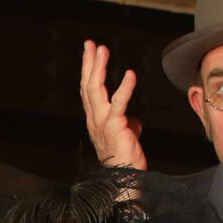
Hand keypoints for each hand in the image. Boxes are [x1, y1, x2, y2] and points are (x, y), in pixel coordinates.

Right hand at [79, 40, 146, 169]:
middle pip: (88, 85)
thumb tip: (135, 121)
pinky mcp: (114, 126)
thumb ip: (128, 125)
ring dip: (98, 68)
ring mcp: (102, 122)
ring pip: (96, 90)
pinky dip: (124, 88)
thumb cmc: (125, 160)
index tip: (92, 53)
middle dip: (89, 63)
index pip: (89, 90)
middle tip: (91, 44)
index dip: (89, 71)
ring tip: (102, 50)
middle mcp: (94, 118)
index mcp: (96, 119)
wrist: (124, 178)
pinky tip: (130, 75)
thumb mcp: (126, 137)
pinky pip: (119, 103)